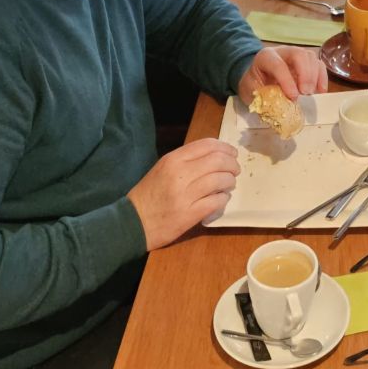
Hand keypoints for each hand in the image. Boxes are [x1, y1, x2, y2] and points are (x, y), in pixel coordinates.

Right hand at [126, 138, 241, 250]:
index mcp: (174, 159)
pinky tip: (221, 200)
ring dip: (230, 182)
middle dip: (232, 165)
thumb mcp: (163, 168)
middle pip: (218, 161)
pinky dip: (223, 199)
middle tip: (235, 170)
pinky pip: (216, 202)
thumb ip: (186, 159)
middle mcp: (180, 174)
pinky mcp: (189, 215)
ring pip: (220, 180)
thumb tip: (216, 155)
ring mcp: (185, 195)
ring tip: (229, 185)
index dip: (225, 148)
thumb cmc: (149, 193)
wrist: (132, 222)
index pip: (208, 145)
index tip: (232, 154)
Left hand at [238, 45, 328, 104]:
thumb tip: (277, 112)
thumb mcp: (251, 91)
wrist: (256, 75)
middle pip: (299, 55)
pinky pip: (319, 65)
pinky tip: (320, 91)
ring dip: (315, 76)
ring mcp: (296, 55)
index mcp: (266, 57)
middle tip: (306, 93)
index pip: (278, 65)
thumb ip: (263, 99)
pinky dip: (322, 78)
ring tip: (311, 94)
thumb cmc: (253, 83)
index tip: (293, 97)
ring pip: (311, 57)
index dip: (287, 81)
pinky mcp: (306, 62)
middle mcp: (283, 52)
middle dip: (305, 74)